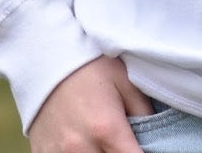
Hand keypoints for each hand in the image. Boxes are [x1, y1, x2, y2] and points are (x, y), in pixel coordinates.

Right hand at [28, 56, 150, 151]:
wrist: (45, 59)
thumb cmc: (90, 67)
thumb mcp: (125, 80)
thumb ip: (144, 111)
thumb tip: (156, 135)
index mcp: (107, 129)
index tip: (146, 148)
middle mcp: (81, 148)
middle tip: (122, 141)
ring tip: (102, 140)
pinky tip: (83, 143)